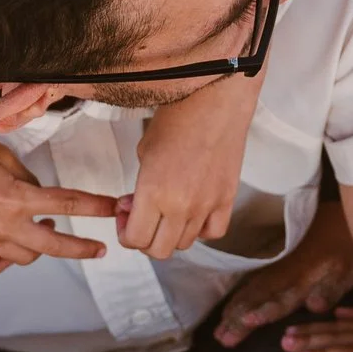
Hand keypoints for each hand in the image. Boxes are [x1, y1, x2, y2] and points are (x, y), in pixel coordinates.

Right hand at [0, 125, 119, 277]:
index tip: (114, 207)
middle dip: (82, 248)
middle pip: (54, 244)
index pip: (67, 202)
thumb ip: (25, 176)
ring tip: (43, 230)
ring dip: (40, 247)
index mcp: (16, 197)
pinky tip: (7, 252)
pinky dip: (3, 264)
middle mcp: (4, 225)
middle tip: (99, 249)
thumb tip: (37, 192)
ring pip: (24, 258)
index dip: (96, 206)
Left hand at [121, 75, 254, 259]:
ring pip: (185, 244)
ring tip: (168, 209)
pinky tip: (194, 212)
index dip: (125, 232)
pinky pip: (213, 232)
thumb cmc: (177, 117)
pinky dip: (201, 229)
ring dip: (171, 233)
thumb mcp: (144, 151)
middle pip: (159, 250)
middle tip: (142, 216)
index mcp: (154, 192)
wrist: (215, 100)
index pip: (135, 239)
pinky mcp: (227, 199)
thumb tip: (135, 207)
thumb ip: (138, 188)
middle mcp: (181, 206)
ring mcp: (207, 205)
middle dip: (145, 238)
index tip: (125, 215)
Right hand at [216, 199, 352, 345]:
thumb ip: (330, 290)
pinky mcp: (270, 265)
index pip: (281, 298)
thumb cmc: (343, 250)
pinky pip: (249, 284)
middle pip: (257, 298)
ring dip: (233, 312)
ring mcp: (274, 269)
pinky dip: (236, 299)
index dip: (265, 310)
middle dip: (239, 319)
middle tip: (222, 338)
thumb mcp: (345, 270)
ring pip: (249, 292)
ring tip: (218, 331)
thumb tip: (315, 306)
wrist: (334, 219)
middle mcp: (283, 276)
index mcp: (303, 279)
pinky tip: (226, 313)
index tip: (248, 321)